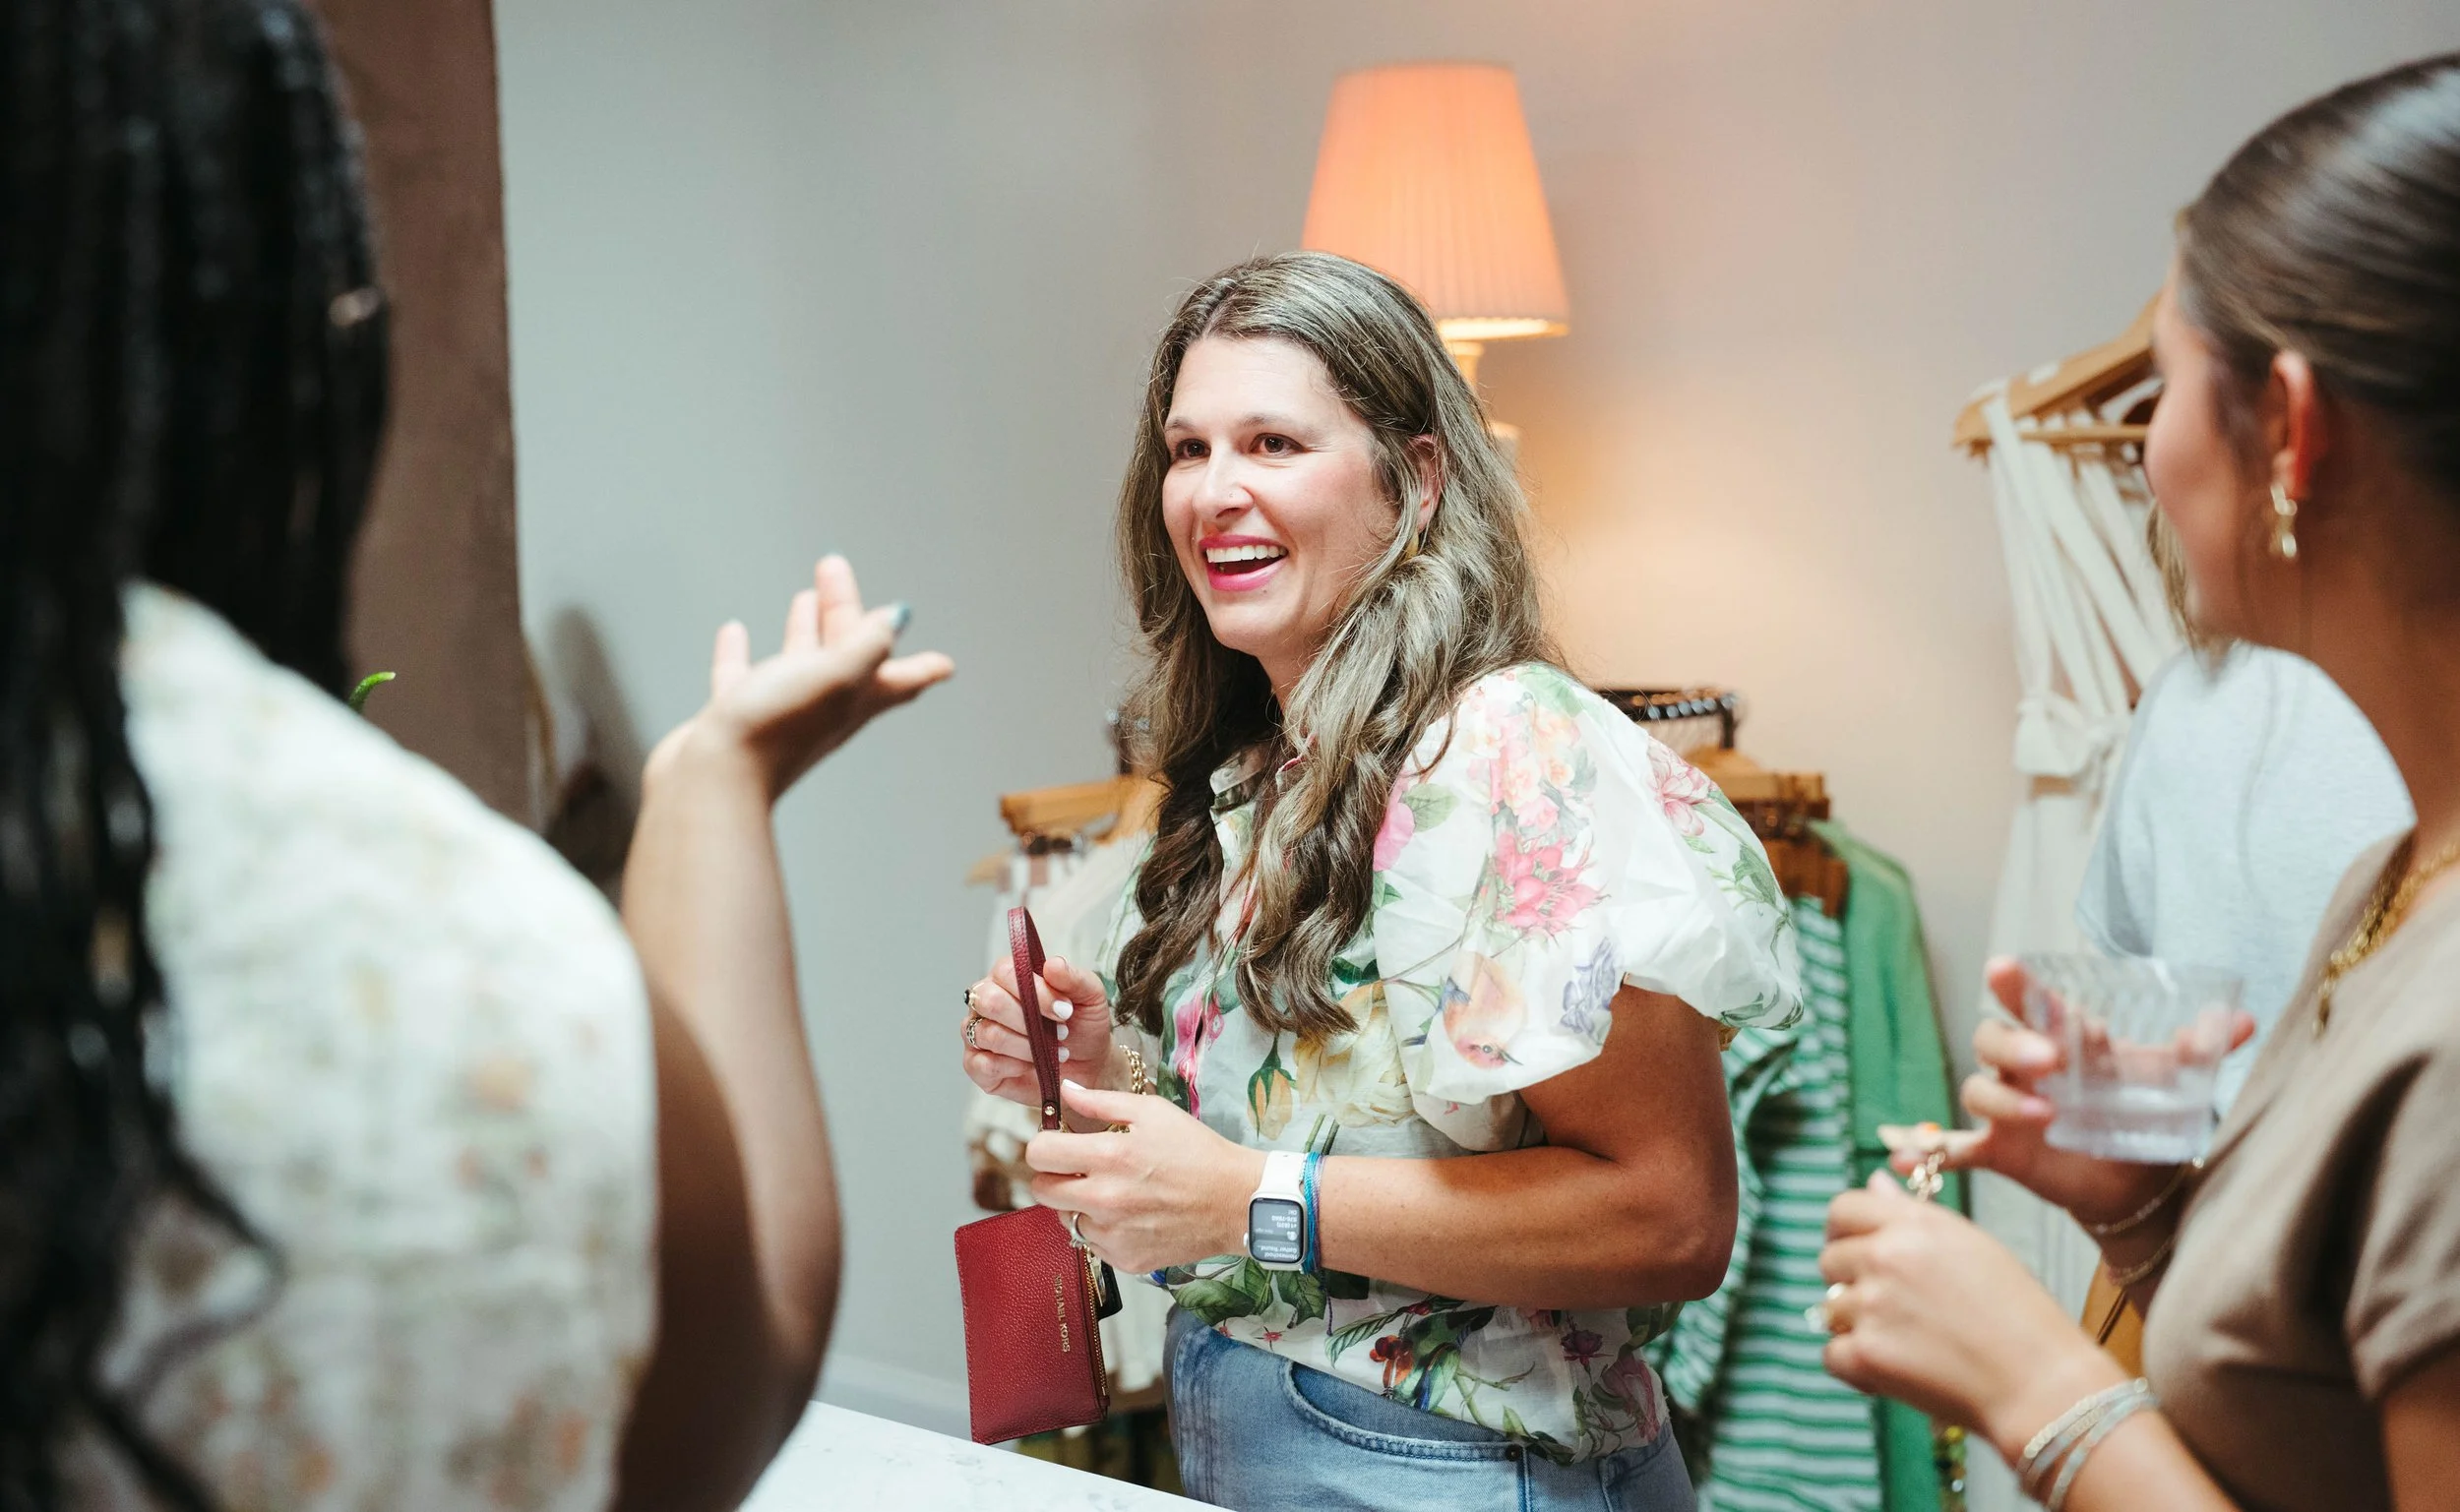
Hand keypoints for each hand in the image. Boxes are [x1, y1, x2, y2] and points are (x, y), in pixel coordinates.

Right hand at [646, 555, 953, 803]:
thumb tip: (899, 617)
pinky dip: (740, 653)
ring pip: (798, 662)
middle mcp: (821, 709)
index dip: (922, 668)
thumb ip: (870, 643)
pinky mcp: (737, 717)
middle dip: (845, 611)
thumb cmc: (777, 727)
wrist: (715, 779)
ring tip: (805, 597)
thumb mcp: (836, 675)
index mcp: (853, 701)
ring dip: (805, 629)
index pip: (898, 681)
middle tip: (833, 568)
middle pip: (845, 654)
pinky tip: (735, 631)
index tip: (944, 664)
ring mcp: (778, 714)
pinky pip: (741, 677)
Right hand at [961, 952, 1119, 1120]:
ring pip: (990, 1035)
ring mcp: (976, 1032)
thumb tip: (1052, 965)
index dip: (1036, 992)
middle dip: (1029, 1021)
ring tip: (1053, 1051)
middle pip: (990, 1001)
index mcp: (1007, 976)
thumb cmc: (1082, 1024)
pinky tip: (1032, 1066)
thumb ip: (1073, 978)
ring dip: (1028, 1047)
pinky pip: (985, 1065)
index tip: (1065, 1010)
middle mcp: (985, 1001)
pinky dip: (1015, 1067)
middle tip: (1061, 1033)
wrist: (1087, 1064)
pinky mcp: (976, 1065)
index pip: (1005, 972)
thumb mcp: (1090, 996)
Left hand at [1024, 1082, 1264, 1273]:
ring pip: (1065, 1219)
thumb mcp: (1152, 1112)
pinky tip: (1129, 1215)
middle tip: (1079, 1169)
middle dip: (1053, 1175)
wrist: (1235, 1202)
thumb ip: (1101, 1101)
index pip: (1039, 1154)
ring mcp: (1113, 1234)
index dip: (1044, 1144)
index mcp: (1108, 1156)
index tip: (1058, 1143)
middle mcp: (1104, 1199)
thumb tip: (1064, 1090)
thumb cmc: (1197, 1151)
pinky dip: (1102, 1229)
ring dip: (1078, 1205)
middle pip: (1041, 1190)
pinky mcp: (1124, 1259)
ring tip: (1111, 1192)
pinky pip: (1092, 1243)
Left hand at [1820, 1172, 2128, 1462]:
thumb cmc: (2018, 1316)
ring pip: (1829, 1309)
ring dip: (1856, 1327)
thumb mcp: (1973, 1246)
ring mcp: (1872, 1305)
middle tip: (1892, 1308)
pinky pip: (1832, 1354)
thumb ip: (1913, 1215)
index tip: (1854, 1250)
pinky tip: (1894, 1371)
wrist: (2041, 1382)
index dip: (1843, 1231)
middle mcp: (1886, 1257)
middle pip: (1829, 1260)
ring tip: (1907, 1342)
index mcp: (1914, 1225)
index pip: (1843, 1208)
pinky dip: (1856, 1367)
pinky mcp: (1866, 1353)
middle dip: (1851, 1282)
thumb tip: (1874, 1182)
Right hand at [1897, 957, 2251, 1228]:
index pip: (2029, 1002)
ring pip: (1976, 1088)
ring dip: (2000, 1098)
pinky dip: (1929, 1153)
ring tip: (2042, 1114)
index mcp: (2062, 1039)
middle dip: (2013, 1045)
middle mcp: (2025, 1067)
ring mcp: (2007, 1109)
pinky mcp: (2000, 1150)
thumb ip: (2198, 1051)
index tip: (2004, 970)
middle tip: (2048, 1059)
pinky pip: (1955, 1148)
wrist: (2138, 1184)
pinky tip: (1905, 1161)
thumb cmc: (2144, 1116)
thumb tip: (2239, 1022)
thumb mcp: (2173, 1083)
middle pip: (1992, 1039)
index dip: (2014, 985)